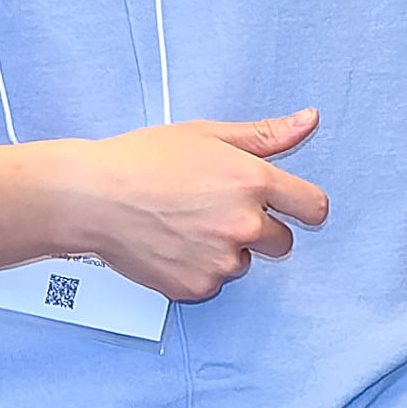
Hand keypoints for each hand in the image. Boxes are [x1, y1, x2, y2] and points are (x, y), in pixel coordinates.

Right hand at [51, 111, 331, 303]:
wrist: (93, 197)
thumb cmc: (142, 160)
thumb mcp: (207, 134)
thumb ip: (265, 135)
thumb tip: (308, 120)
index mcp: (252, 182)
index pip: (313, 207)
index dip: (303, 206)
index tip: (290, 206)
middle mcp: (243, 225)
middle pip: (282, 242)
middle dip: (260, 230)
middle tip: (217, 210)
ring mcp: (220, 261)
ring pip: (243, 262)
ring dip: (225, 250)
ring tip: (185, 224)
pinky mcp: (197, 286)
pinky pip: (212, 281)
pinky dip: (198, 268)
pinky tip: (172, 244)